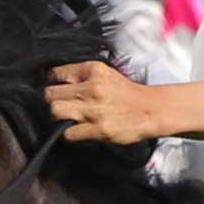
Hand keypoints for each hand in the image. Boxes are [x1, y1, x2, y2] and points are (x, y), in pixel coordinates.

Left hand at [47, 60, 203, 147]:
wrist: (153, 110)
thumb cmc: (129, 94)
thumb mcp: (106, 75)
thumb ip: (84, 76)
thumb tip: (58, 81)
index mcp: (93, 70)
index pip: (57, 73)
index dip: (54, 83)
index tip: (58, 90)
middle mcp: (92, 87)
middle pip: (50, 94)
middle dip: (52, 102)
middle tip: (61, 107)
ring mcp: (95, 109)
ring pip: (55, 111)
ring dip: (57, 117)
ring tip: (67, 119)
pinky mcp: (99, 129)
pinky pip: (69, 133)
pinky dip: (69, 134)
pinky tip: (77, 132)